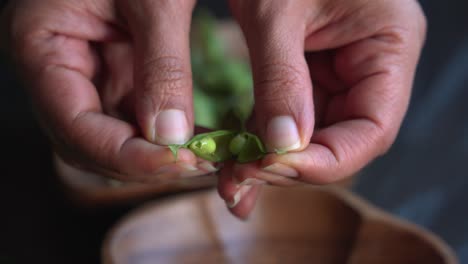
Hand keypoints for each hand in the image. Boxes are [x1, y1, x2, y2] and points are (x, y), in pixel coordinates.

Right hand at [2, 0, 217, 181]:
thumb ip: (162, 64)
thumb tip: (173, 137)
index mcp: (41, 46)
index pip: (72, 126)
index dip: (123, 155)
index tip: (176, 162)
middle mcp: (60, 69)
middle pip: (92, 142)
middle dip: (144, 161)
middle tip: (199, 166)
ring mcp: (90, 73)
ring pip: (117, 136)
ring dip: (160, 154)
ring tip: (208, 158)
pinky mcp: (119, 72)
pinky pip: (139, 117)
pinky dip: (170, 134)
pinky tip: (204, 140)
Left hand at [218, 0, 426, 218]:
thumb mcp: (277, 11)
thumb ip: (281, 78)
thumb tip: (281, 147)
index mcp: (389, 46)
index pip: (372, 129)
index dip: (327, 161)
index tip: (276, 168)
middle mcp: (369, 67)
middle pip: (340, 140)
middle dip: (290, 166)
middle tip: (243, 180)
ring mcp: (337, 74)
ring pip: (310, 137)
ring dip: (271, 163)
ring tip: (232, 185)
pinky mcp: (306, 76)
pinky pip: (288, 120)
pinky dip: (261, 143)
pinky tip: (236, 165)